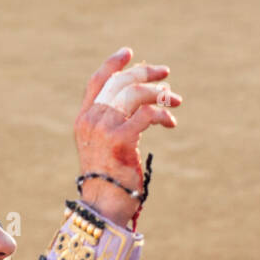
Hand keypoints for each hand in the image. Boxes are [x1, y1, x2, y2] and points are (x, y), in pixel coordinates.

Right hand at [74, 46, 181, 225]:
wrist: (102, 207)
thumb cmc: (108, 182)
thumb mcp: (104, 147)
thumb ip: (113, 125)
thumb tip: (141, 105)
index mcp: (84, 119)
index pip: (97, 81)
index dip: (114, 64)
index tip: (130, 53)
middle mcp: (91, 120)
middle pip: (120, 83)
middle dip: (146, 74)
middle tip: (165, 75)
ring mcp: (104, 129)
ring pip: (135, 94)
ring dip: (160, 93)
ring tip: (175, 100)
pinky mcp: (120, 141)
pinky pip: (147, 115)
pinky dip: (163, 114)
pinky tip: (171, 122)